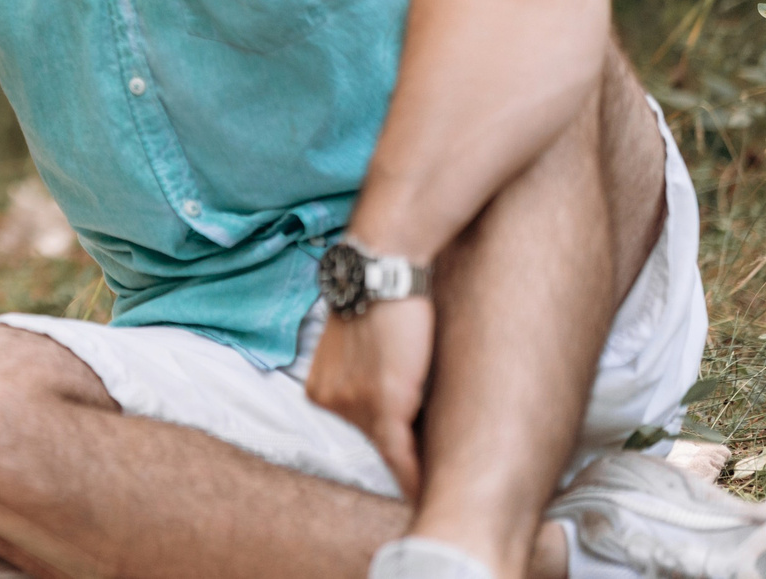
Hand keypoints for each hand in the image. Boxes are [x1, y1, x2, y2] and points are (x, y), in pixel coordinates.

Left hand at [304, 297, 433, 496]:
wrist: (385, 270)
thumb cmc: (383, 300)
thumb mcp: (365, 345)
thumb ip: (370, 378)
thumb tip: (395, 399)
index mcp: (321, 387)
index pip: (362, 429)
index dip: (393, 448)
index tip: (413, 475)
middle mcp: (331, 400)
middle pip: (377, 442)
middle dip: (406, 460)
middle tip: (433, 491)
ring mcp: (354, 404)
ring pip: (392, 451)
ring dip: (419, 472)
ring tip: (444, 493)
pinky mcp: (384, 404)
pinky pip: (400, 454)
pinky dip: (416, 476)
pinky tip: (431, 494)